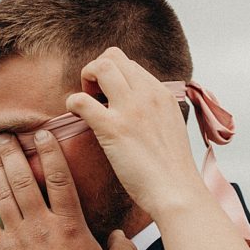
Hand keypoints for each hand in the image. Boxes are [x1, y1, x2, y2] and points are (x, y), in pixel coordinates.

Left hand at [0, 130, 136, 249]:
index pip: (60, 179)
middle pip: (25, 178)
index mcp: (71, 225)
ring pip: (2, 194)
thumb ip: (124, 249)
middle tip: (4, 134)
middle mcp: (42, 225)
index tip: (42, 133)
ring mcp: (18, 238)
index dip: (51, 152)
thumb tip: (119, 233)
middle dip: (13, 152)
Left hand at [65, 47, 206, 218]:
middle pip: (113, 56)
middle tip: (95, 98)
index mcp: (162, 94)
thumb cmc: (172, 170)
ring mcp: (131, 109)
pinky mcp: (113, 129)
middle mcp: (148, 94)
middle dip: (97, 72)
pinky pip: (80, 100)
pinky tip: (77, 119)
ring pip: (100, 66)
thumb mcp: (171, 128)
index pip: (130, 64)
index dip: (115, 76)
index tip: (111, 98)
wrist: (177, 192)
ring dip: (86, 80)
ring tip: (88, 105)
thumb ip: (155, 112)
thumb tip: (137, 111)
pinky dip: (72, 105)